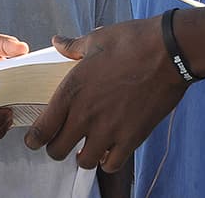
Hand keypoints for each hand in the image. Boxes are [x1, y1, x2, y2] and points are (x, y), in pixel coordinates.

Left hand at [24, 17, 189, 172]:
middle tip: (63, 141)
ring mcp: (109, 129)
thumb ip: (73, 46)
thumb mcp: (97, 39)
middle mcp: (86, 114)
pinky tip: (109, 150)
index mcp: (72, 90)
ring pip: (84, 162)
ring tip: (87, 147)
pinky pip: (112, 165)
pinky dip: (108, 161)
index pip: (41, 129)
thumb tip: (58, 42)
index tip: (36, 139)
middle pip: (57, 151)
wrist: (170, 52)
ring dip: (83, 156)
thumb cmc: (133, 42)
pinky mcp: (131, 138)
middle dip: (56, 148)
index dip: (34, 139)